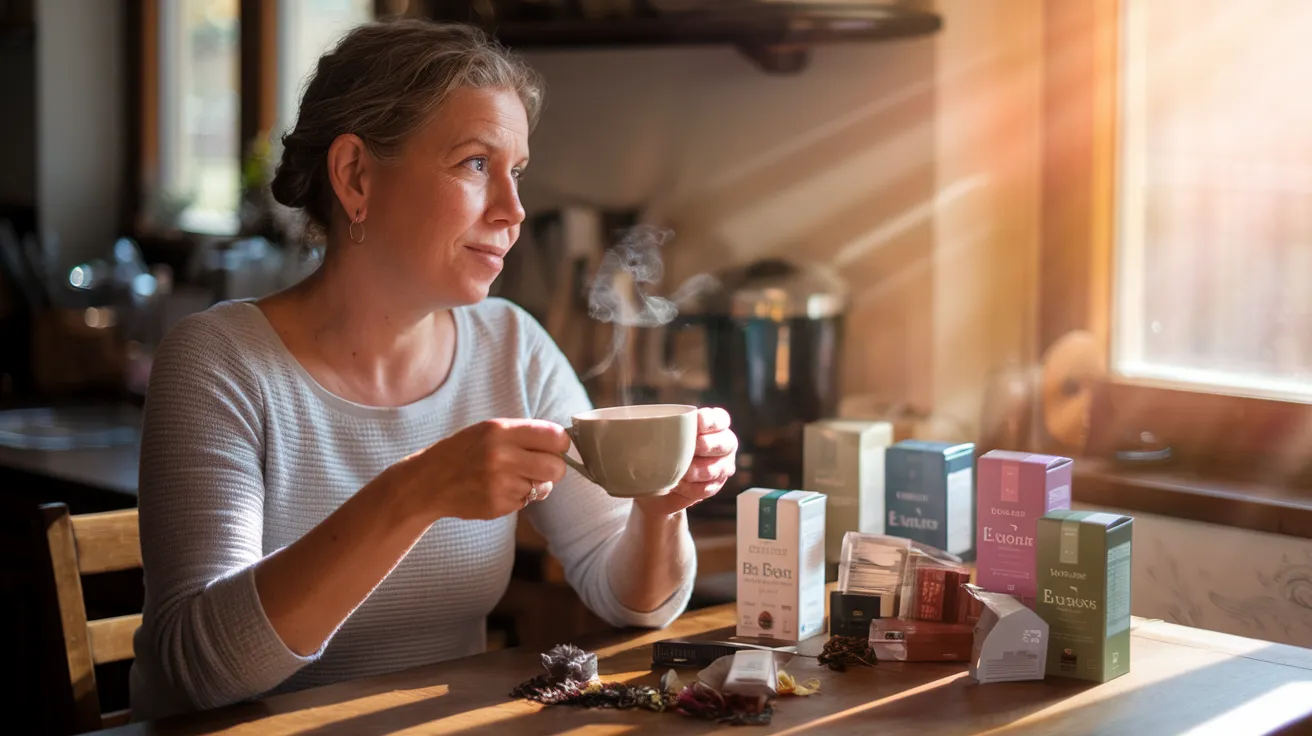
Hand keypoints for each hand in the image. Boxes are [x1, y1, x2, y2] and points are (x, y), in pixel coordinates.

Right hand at [390, 418, 568, 521]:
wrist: (429, 481)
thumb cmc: (464, 451)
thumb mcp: (489, 430)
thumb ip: (524, 433)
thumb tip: (564, 443)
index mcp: (500, 431)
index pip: (554, 437)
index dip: (562, 443)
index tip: (558, 446)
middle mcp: (502, 456)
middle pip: (557, 467)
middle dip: (555, 468)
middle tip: (542, 466)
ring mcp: (500, 484)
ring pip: (543, 487)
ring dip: (535, 484)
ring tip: (511, 477)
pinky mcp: (498, 506)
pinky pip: (526, 502)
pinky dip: (519, 497)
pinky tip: (498, 489)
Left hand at [635, 407, 736, 517]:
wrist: (657, 484)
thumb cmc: (660, 450)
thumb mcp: (659, 434)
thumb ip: (662, 425)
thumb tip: (640, 424)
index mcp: (714, 424)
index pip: (721, 419)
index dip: (711, 421)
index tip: (697, 422)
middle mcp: (724, 443)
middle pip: (726, 443)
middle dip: (706, 446)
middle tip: (690, 449)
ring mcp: (723, 466)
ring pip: (716, 469)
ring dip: (695, 471)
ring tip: (678, 472)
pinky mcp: (715, 486)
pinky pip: (707, 489)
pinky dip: (690, 488)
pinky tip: (678, 484)